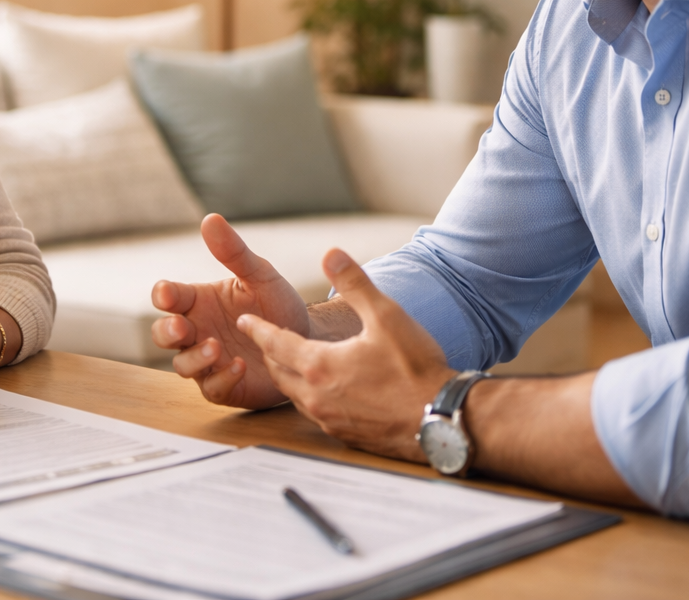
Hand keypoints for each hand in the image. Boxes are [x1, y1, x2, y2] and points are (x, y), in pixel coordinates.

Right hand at [150, 214, 310, 409]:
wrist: (308, 339)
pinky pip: (212, 388)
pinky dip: (221, 378)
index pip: (168, 296)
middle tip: (181, 327)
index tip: (168, 294)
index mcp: (199, 301)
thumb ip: (234, 252)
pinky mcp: (227, 386)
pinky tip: (238, 366)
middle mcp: (198, 331)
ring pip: (182, 365)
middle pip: (162, 334)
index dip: (164, 295)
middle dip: (166, 331)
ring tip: (215, 348)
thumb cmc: (277, 305)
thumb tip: (211, 219)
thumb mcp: (260, 275)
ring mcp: (209, 361)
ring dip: (194, 358)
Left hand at [237, 249, 452, 460]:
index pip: (275, 344)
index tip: (244, 320)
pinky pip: (317, 414)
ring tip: (292, 363)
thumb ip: (355, 284)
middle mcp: (317, 397)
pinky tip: (325, 391)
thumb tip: (330, 253)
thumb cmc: (416, 368)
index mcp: (319, 366)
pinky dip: (311, 398)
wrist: (443, 419)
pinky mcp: (347, 436)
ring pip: (296, 397)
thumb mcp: (386, 316)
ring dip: (290, 377)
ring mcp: (331, 421)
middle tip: (266, 340)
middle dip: (270, 354)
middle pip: (279, 373)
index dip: (258, 329)